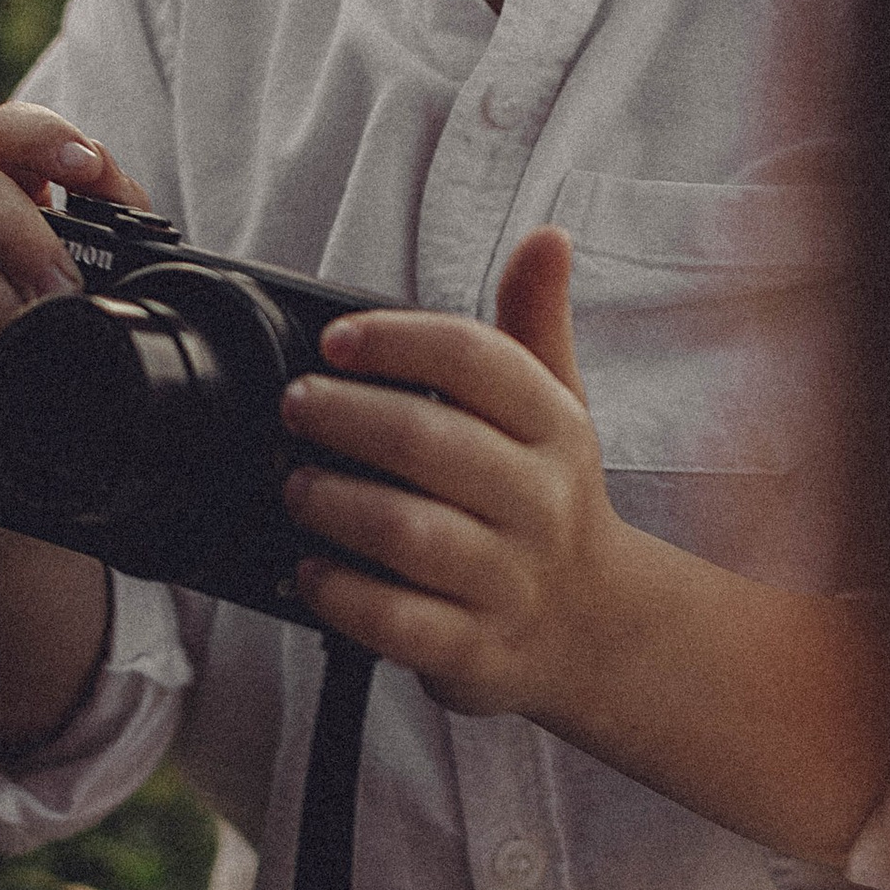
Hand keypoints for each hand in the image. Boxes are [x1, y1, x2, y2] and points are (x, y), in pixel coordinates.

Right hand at [0, 104, 150, 511]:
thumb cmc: (26, 362)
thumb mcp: (70, 300)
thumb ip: (102, 252)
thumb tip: (146, 225)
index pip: (7, 134)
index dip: (44, 137)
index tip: (86, 168)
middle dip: (29, 236)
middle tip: (66, 292)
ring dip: (1, 299)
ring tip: (37, 339)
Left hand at [279, 229, 641, 723]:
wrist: (594, 628)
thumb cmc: (549, 503)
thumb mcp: (557, 410)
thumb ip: (535, 323)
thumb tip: (546, 238)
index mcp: (556, 430)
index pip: (477, 360)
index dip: (397, 339)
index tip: (336, 339)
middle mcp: (541, 503)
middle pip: (430, 442)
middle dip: (345, 417)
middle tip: (295, 407)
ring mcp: (512, 581)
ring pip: (409, 534)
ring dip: (333, 503)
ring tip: (295, 484)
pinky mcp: (478, 651)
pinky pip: (399, 622)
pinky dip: (342, 595)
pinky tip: (310, 571)